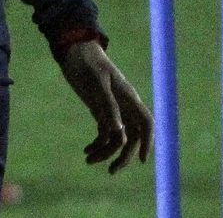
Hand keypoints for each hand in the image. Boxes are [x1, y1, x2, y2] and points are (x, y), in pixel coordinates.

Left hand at [58, 41, 152, 172]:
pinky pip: (104, 133)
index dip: (148, 141)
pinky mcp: (100, 111)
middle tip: (111, 171)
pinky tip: (86, 150)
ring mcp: (112, 109)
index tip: (143, 160)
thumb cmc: (87, 62)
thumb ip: (108, 106)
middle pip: (132, 137)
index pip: (146, 122)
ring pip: (117, 138)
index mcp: (128, 97)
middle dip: (125, 156)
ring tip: (88, 159)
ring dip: (106, 152)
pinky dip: (97, 144)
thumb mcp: (96, 82)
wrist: (73, 50)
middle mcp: (123, 106)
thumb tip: (118, 132)